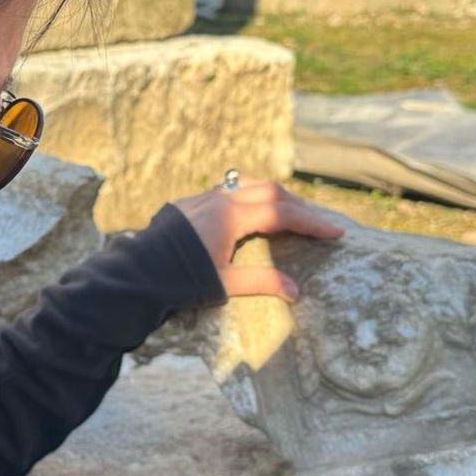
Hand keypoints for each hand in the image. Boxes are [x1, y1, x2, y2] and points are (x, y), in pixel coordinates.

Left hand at [171, 178, 344, 300]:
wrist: (139, 271)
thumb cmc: (182, 279)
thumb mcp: (225, 283)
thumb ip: (262, 282)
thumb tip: (296, 291)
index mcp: (232, 216)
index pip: (282, 213)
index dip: (311, 223)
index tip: (335, 232)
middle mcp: (220, 200)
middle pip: (270, 191)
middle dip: (297, 205)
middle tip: (317, 222)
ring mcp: (204, 198)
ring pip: (247, 185)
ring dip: (273, 195)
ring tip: (290, 212)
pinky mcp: (190, 203)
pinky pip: (228, 191)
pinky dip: (249, 197)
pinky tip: (252, 211)